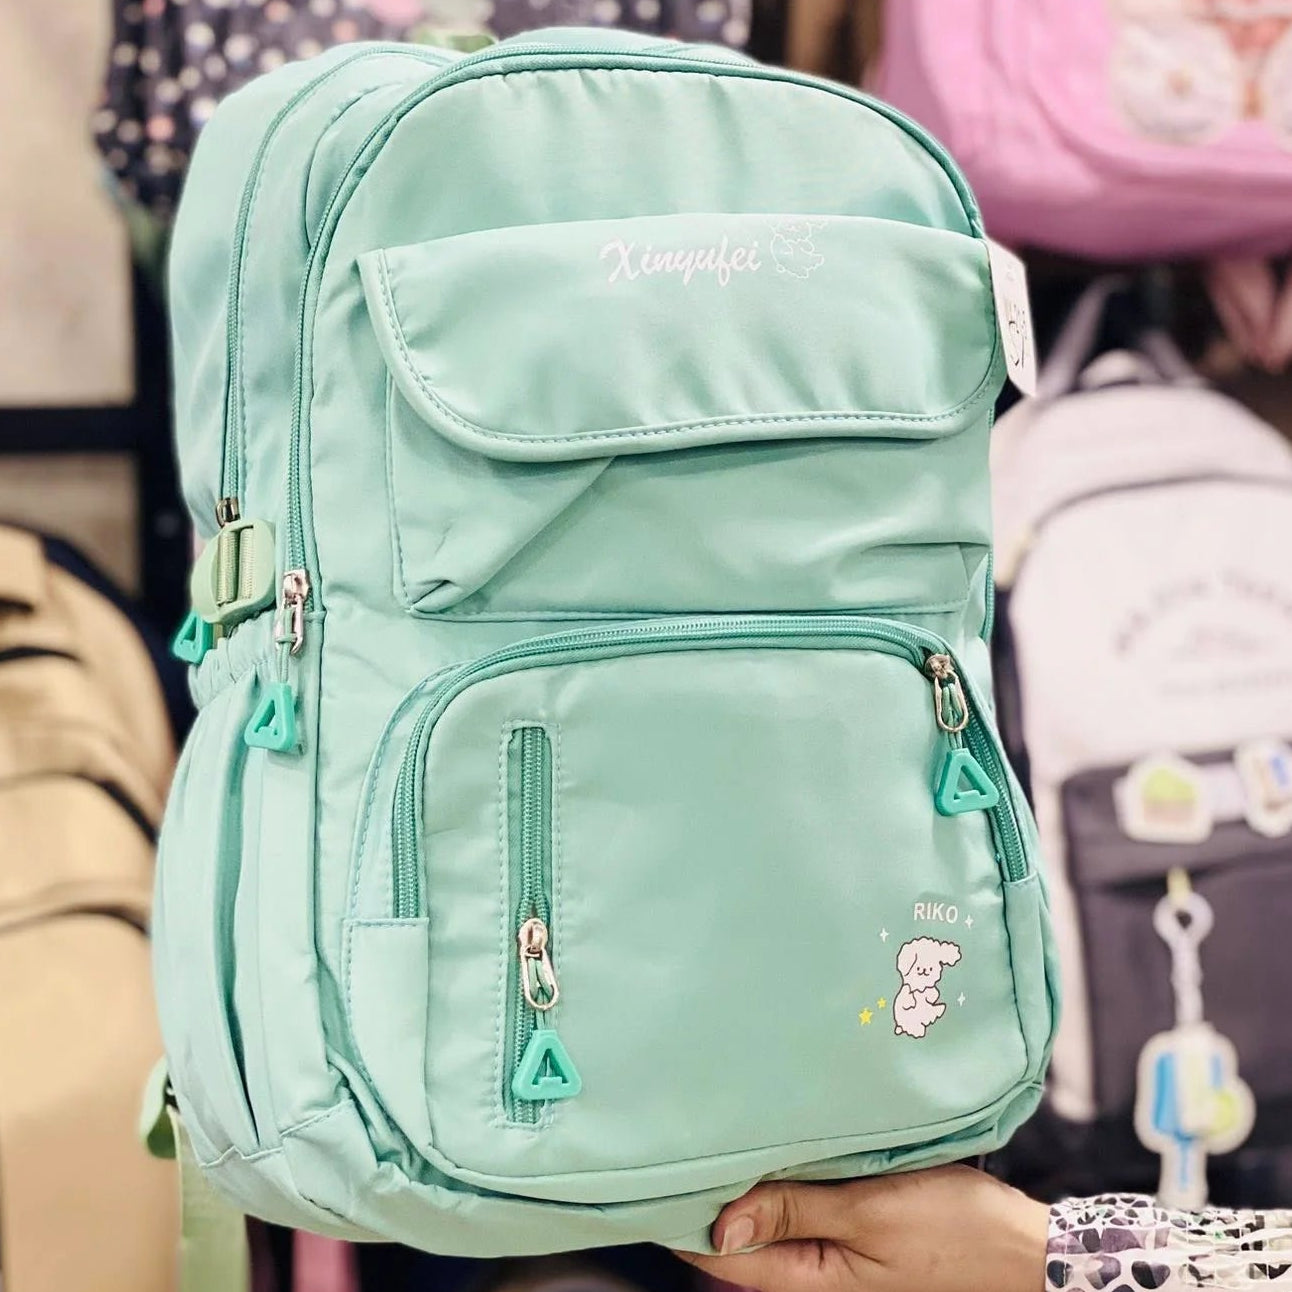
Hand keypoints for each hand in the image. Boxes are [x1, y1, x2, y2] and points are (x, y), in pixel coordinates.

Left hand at [676, 1165, 1048, 1291]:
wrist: (1022, 1245)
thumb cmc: (955, 1231)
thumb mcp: (869, 1214)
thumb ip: (794, 1212)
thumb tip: (719, 1223)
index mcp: (813, 1278)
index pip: (724, 1254)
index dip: (682, 1217)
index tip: (648, 1177)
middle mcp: (817, 1270)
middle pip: (743, 1236)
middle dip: (709, 1193)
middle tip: (673, 1139)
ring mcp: (837, 1251)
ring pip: (771, 1216)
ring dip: (747, 1181)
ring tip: (712, 1133)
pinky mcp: (856, 1227)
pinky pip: (804, 1203)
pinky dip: (783, 1176)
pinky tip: (771, 1144)